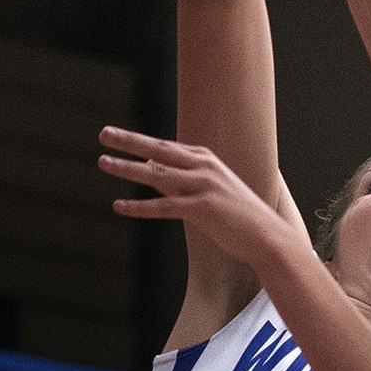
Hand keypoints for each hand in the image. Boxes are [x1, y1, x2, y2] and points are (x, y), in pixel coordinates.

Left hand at [99, 127, 289, 270]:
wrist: (266, 236)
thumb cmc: (238, 216)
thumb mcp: (211, 190)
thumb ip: (184, 181)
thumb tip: (156, 173)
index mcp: (206, 159)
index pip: (166, 147)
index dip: (139, 141)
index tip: (116, 136)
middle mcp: (204, 167)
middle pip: (159, 150)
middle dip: (129, 141)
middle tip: (104, 134)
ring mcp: (203, 186)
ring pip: (157, 174)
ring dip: (127, 168)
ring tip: (103, 162)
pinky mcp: (202, 209)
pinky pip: (163, 207)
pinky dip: (140, 207)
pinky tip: (119, 207)